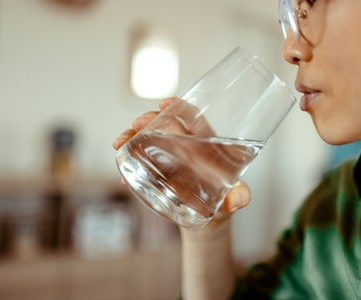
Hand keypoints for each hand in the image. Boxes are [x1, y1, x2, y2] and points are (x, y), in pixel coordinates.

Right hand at [112, 98, 250, 225]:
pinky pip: (142, 163)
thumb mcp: (235, 199)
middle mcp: (187, 148)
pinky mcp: (160, 174)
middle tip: (136, 125)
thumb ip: (240, 197)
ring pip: (149, 139)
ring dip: (132, 138)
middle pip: (166, 124)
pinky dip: (130, 167)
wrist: (208, 222)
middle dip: (149, 120)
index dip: (181, 108)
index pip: (195, 119)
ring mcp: (171, 159)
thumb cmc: (225, 204)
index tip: (165, 103)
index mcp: (207, 146)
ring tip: (120, 144)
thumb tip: (236, 200)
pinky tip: (124, 177)